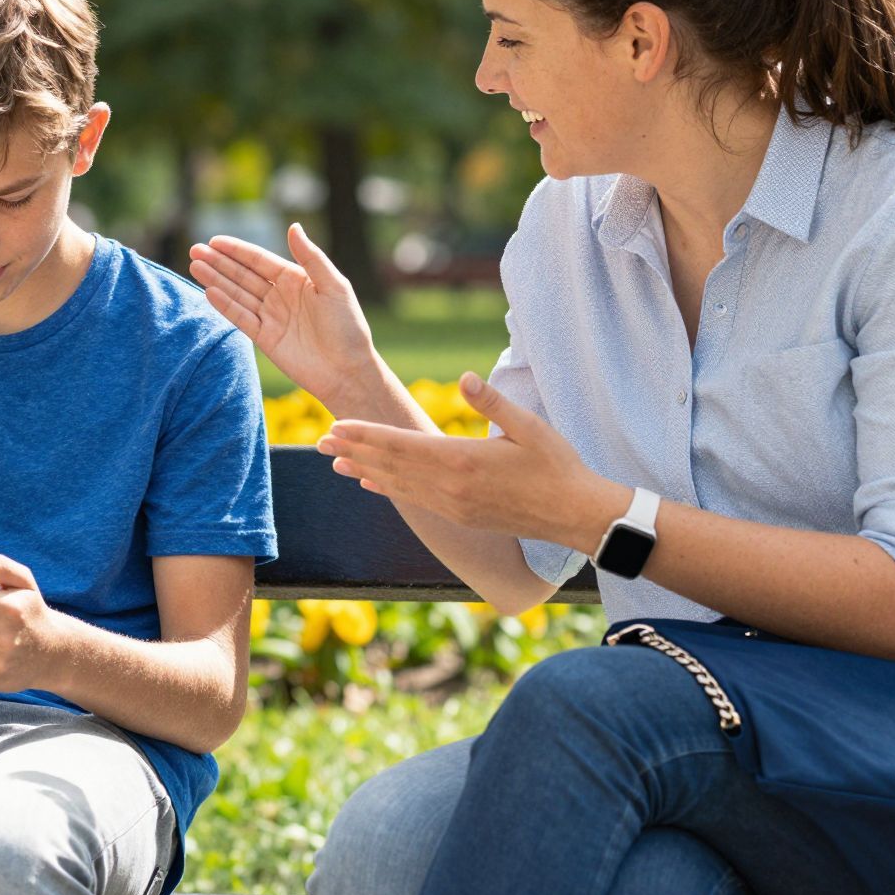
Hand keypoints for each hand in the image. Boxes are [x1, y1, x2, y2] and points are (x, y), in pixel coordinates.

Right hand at [188, 224, 379, 406]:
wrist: (348, 371)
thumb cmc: (348, 327)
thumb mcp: (334, 286)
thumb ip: (312, 257)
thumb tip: (293, 226)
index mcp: (297, 279)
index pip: (260, 260)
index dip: (237, 250)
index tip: (214, 241)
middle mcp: (280, 296)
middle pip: (244, 275)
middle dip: (219, 262)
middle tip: (195, 250)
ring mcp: (271, 317)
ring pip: (238, 294)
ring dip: (216, 280)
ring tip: (194, 265)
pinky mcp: (265, 338)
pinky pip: (241, 317)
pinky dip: (225, 305)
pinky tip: (209, 291)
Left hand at [316, 372, 623, 549]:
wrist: (575, 515)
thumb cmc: (557, 465)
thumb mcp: (529, 426)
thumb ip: (492, 402)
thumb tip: (464, 377)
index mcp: (462, 461)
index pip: (401, 445)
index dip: (365, 436)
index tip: (336, 426)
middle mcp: (450, 487)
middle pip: (390, 466)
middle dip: (353, 452)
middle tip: (318, 442)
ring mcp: (454, 506)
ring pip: (398, 486)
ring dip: (364, 472)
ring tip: (335, 462)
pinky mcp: (461, 516)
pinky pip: (414, 501)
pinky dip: (389, 490)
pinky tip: (372, 483)